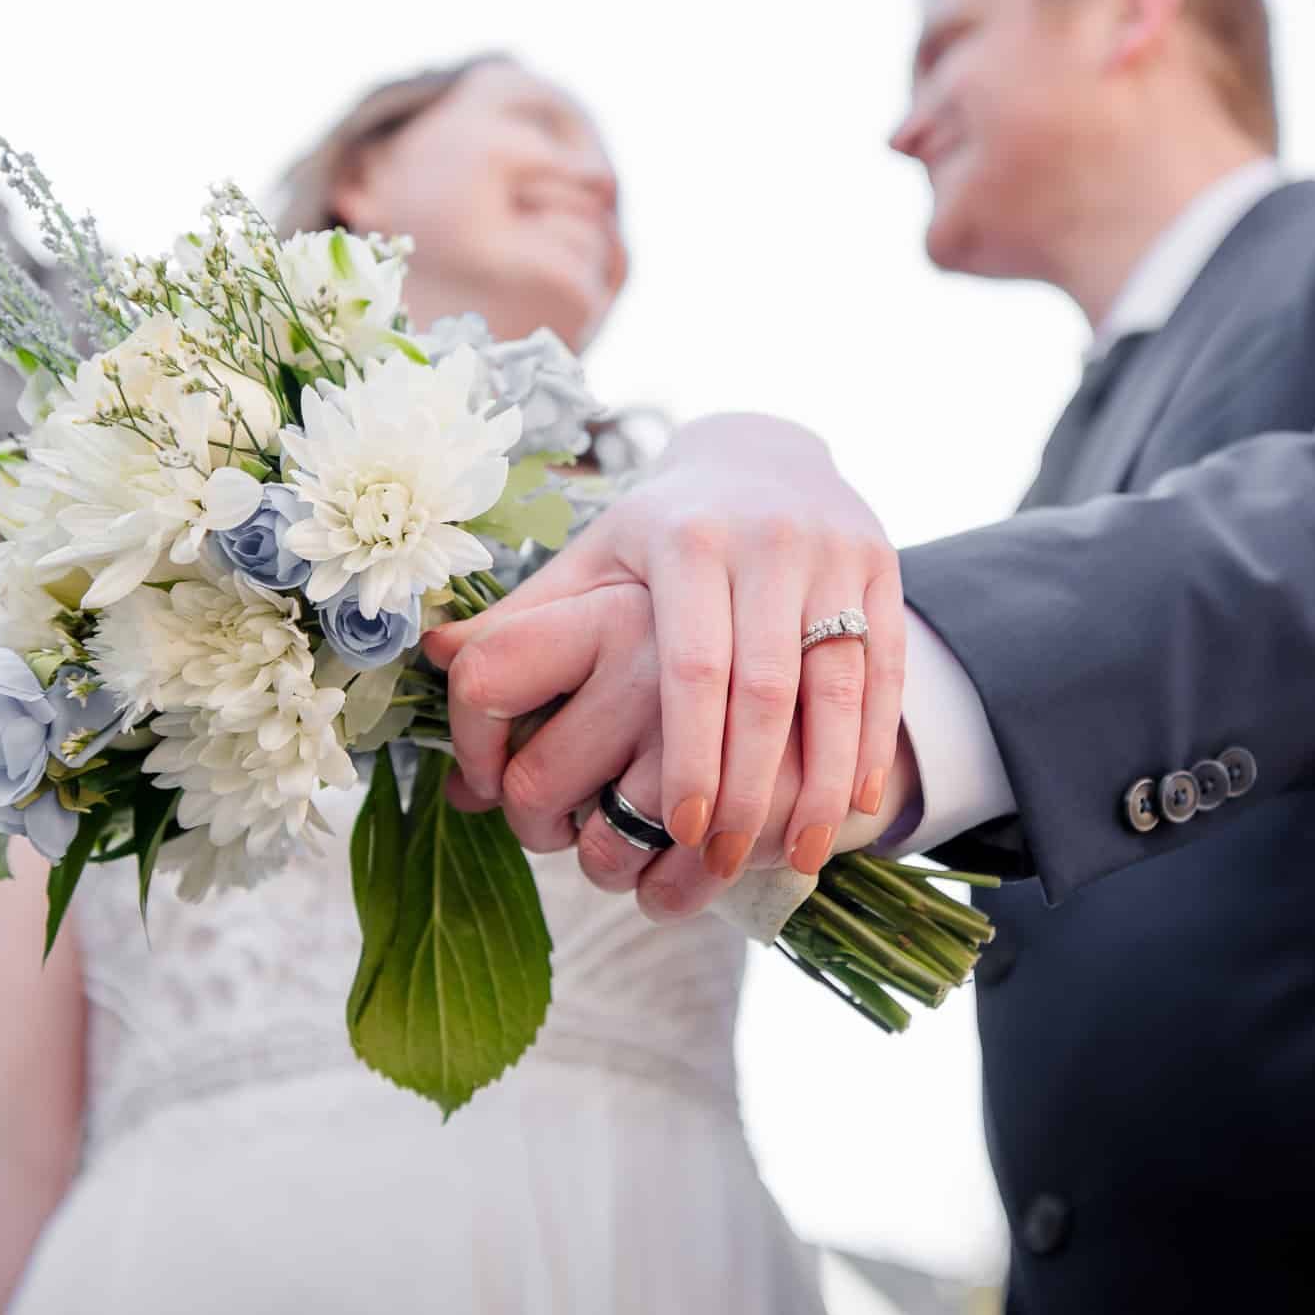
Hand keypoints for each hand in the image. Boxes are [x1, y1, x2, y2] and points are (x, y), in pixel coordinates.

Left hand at [424, 412, 906, 892]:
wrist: (764, 453)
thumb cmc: (660, 529)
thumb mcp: (591, 559)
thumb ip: (522, 616)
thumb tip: (429, 657)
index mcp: (684, 540)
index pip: (691, 666)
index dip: (688, 755)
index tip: (676, 831)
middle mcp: (765, 540)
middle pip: (767, 686)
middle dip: (750, 786)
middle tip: (727, 861)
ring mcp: (834, 552)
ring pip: (838, 685)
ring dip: (821, 781)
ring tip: (800, 856)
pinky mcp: (883, 565)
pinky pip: (885, 668)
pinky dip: (872, 742)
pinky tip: (857, 805)